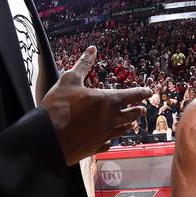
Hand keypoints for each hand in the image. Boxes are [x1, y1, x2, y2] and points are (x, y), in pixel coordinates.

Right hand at [41, 46, 151, 165]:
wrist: (46, 137)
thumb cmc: (58, 107)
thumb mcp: (69, 80)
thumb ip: (83, 64)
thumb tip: (92, 49)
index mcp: (108, 101)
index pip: (133, 95)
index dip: (143, 92)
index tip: (149, 91)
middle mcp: (111, 119)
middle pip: (132, 114)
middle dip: (138, 110)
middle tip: (141, 108)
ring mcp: (104, 135)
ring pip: (123, 130)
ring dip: (128, 125)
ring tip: (130, 123)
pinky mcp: (95, 147)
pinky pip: (108, 143)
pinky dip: (110, 139)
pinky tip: (109, 140)